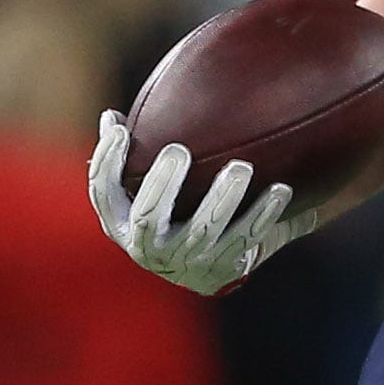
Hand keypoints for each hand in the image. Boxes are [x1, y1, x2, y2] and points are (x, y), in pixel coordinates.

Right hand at [88, 112, 313, 295]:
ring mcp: (186, 261)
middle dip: (163, 183)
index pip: (103, 193)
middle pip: (149, 217)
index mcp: (121, 223)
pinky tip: (281, 190)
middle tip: (178, 150)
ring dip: (222, 199)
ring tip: (240, 167)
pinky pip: (243, 240)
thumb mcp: (142, 192)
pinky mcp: (221, 269)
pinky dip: (263, 215)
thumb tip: (111, 116)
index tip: (121, 129)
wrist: (204, 268)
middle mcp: (147, 247)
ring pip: (202, 231)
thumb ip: (129, 157)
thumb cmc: (168, 213)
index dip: (107, 162)